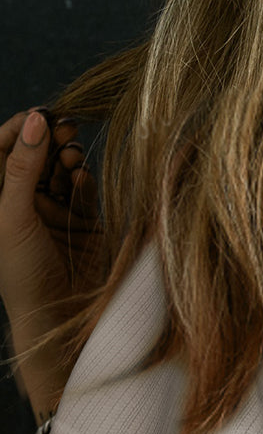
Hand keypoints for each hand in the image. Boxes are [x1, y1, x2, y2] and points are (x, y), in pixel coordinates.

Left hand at [0, 108, 108, 332]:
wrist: (57, 317)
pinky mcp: (82, 225)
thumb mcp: (14, 216)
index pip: (4, 151)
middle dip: (48, 140)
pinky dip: (83, 182)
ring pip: (61, 171)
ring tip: (74, 156)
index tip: (39, 116)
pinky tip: (82, 178)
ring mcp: (54, 212)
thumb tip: (35, 121)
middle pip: (36, 156)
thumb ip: (23, 168)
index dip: (20, 130)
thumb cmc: (22, 273)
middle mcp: (24, 203)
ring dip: (67, 159)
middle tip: (66, 128)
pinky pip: (83, 193)